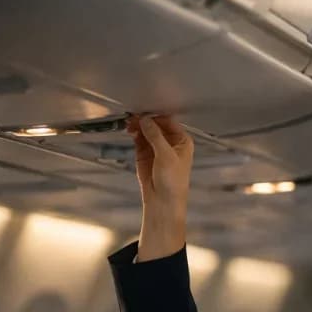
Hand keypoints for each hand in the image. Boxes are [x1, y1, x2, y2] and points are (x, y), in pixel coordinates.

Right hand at [126, 114, 192, 258]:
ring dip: (137, 125)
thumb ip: (155, 136)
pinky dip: (134, 133)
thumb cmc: (173, 182)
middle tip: (133, 116)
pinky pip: (139, 138)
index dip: (156, 115)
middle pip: (156, 123)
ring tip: (129, 123)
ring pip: (146, 130)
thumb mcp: (166, 156)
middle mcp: (170, 142)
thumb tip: (145, 120)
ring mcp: (157, 147)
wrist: (162, 200)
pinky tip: (130, 130)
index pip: (169, 121)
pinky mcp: (145, 153)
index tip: (144, 111)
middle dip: (145, 119)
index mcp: (182, 141)